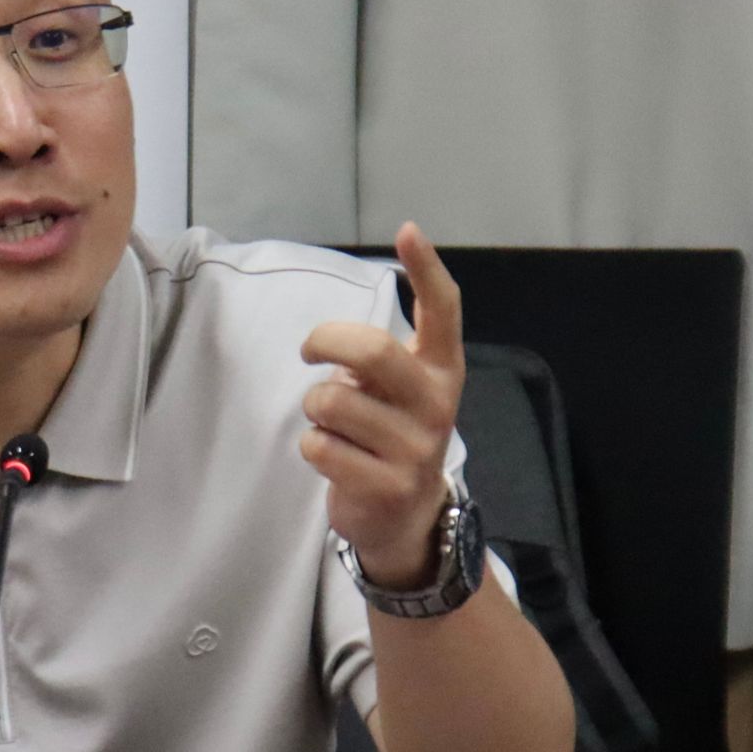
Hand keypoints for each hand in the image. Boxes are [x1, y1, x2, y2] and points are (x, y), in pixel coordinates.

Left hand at [299, 221, 463, 590]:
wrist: (404, 520)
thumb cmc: (391, 436)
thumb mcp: (399, 392)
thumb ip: (380, 360)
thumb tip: (332, 344)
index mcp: (442, 371)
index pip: (443, 311)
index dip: (427, 269)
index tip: (409, 231)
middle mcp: (436, 405)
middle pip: (372, 350)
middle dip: (324, 342)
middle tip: (309, 352)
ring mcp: (415, 449)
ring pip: (332, 401)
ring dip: (314, 408)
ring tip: (330, 423)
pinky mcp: (387, 486)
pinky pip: (319, 445)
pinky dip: (311, 446)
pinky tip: (332, 456)